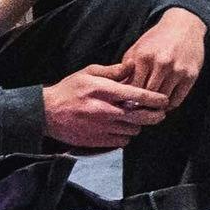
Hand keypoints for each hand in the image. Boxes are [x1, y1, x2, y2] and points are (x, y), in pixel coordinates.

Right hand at [41, 67, 166, 151]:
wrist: (46, 112)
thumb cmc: (68, 90)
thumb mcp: (89, 72)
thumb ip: (113, 71)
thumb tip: (132, 67)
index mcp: (104, 91)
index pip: (138, 96)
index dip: (155, 99)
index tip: (164, 99)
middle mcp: (105, 110)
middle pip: (141, 117)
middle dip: (155, 115)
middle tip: (160, 113)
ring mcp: (101, 127)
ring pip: (133, 130)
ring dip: (138, 125)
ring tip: (137, 119)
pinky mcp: (96, 141)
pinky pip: (121, 142)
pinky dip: (126, 136)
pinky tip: (122, 128)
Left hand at [115, 8, 205, 101]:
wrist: (183, 26)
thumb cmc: (156, 39)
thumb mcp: (137, 50)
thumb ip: (126, 70)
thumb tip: (119, 92)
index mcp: (144, 57)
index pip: (133, 88)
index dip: (128, 99)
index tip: (126, 105)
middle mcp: (162, 63)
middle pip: (148, 95)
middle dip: (142, 104)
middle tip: (137, 111)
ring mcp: (178, 70)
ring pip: (163, 99)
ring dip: (156, 106)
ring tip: (150, 107)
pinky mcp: (191, 75)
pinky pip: (177, 99)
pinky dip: (169, 104)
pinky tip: (164, 102)